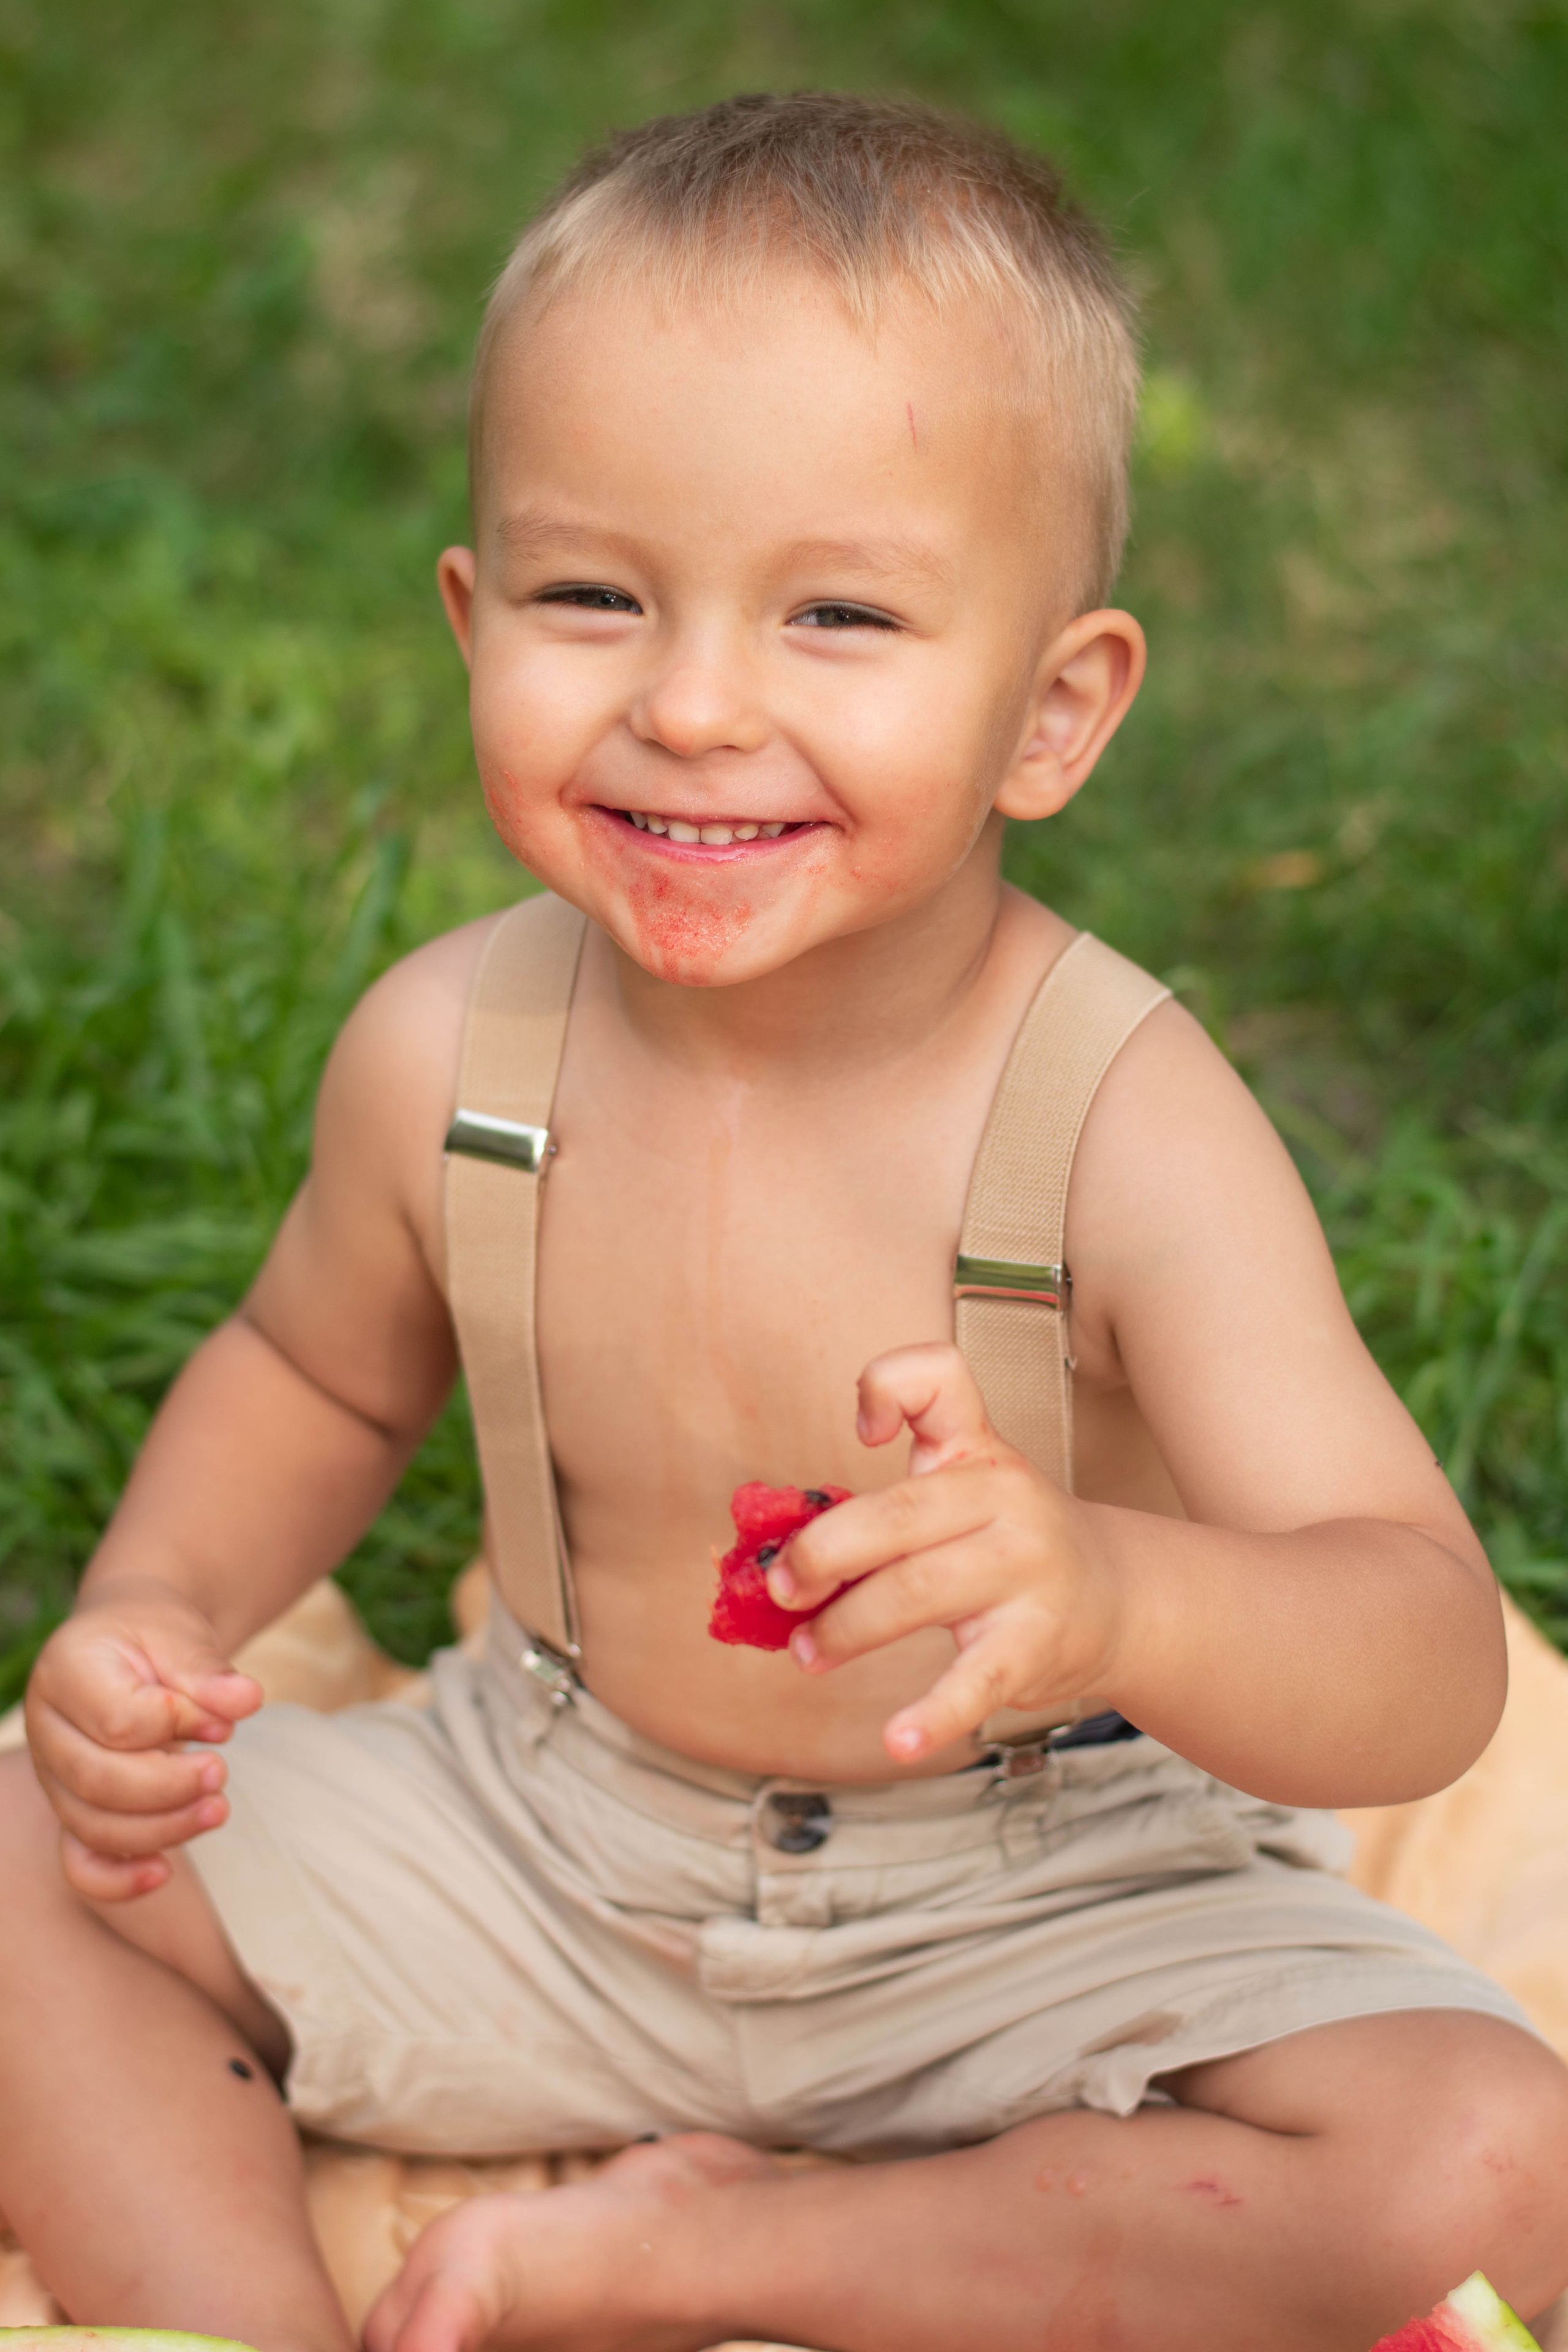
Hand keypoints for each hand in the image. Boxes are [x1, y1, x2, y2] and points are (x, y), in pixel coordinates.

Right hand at [24, 1579, 262, 1901]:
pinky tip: (163, 1874)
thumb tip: (246, 1702)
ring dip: (163, 1830)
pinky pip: (80, 1863)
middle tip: (220, 1773)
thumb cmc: (154, 1636)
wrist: (129, 1643)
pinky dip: (117, 1880)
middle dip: (169, 1788)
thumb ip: (208, 1672)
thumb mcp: (181, 1634)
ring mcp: (54, 1776)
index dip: (178, 1725)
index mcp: (65, 1672)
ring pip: (93, 1826)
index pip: (118, 1721)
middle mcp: (46, 1729)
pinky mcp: (73, 1809)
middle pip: (98, 1781)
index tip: (224, 1718)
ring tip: (218, 1810)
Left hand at [767, 1343, 1119, 1765]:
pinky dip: (932, 1716)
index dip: (888, 1388)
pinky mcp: (1035, 1643)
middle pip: (897, 1515)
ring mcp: (1026, 1571)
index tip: (863, 1435)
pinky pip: (975, 1682)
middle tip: (781, 1588)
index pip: (940, 1380)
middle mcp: (1006, 1499)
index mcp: (978, 1451)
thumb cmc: (1010, 1542)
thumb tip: (779, 1557)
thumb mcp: (964, 1492)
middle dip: (822, 1555)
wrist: (1118, 1598)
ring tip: (809, 1653)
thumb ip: (882, 1505)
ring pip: (913, 1594)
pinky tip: (897, 1741)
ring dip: (843, 1629)